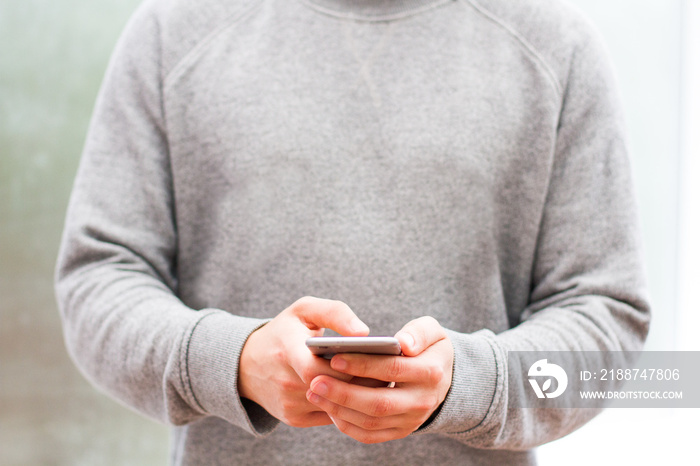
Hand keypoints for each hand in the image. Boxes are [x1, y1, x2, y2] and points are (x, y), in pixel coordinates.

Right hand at [238, 297, 369, 426]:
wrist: (247, 364)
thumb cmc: (284, 331)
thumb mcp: (304, 310)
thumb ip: (335, 313)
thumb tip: (364, 332)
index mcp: (287, 351)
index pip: (321, 368)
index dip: (351, 366)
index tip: (377, 358)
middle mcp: (286, 382)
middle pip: (335, 388)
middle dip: (363, 381)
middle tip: (390, 371)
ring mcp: (289, 404)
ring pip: (335, 406)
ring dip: (359, 396)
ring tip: (381, 381)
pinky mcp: (294, 418)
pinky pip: (329, 416)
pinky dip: (347, 406)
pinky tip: (363, 393)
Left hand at [305, 316, 453, 443]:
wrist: (442, 376)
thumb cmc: (426, 346)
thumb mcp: (431, 330)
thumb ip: (419, 332)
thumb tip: (404, 343)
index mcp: (430, 372)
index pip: (392, 370)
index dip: (363, 365)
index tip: (335, 358)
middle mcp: (422, 401)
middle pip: (378, 403)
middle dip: (343, 393)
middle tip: (315, 381)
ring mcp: (411, 420)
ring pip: (370, 421)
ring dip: (339, 409)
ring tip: (314, 392)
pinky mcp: (400, 431)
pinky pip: (369, 435)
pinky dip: (346, 424)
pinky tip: (328, 407)